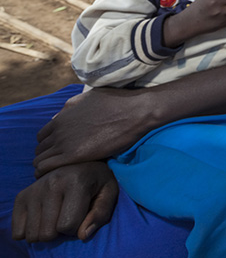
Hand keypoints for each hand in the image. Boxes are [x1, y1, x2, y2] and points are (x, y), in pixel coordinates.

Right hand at [12, 162, 117, 242]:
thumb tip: (82, 235)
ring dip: (45, 231)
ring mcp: (34, 189)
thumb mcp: (109, 193)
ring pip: (32, 235)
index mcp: (76, 181)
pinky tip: (43, 217)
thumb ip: (100, 214)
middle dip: (60, 231)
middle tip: (68, 214)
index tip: (82, 213)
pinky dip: (30, 231)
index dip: (77, 227)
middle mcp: (52, 183)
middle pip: (47, 233)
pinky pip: (18, 232)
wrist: (79, 164)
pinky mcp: (21, 196)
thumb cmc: (97, 181)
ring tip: (57, 214)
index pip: (67, 226)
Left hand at [34, 88, 154, 175]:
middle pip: (40, 150)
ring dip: (48, 167)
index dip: (50, 145)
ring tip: (62, 173)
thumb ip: (70, 110)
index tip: (60, 153)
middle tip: (62, 165)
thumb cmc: (117, 103)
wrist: (135, 111)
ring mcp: (64, 142)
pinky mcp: (73, 155)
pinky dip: (47, 173)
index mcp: (61, 118)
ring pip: (39, 160)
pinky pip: (45, 168)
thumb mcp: (88, 99)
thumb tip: (58, 119)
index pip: (42, 137)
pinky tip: (60, 176)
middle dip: (48, 157)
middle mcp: (58, 130)